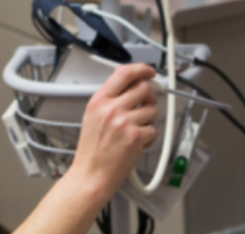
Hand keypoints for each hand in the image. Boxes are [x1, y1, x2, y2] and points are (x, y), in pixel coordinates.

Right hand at [68, 63, 158, 200]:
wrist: (90, 175)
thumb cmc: (91, 150)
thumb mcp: (92, 116)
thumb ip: (109, 96)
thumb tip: (124, 78)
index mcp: (99, 101)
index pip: (124, 73)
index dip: (141, 69)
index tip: (149, 71)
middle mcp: (111, 109)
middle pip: (143, 88)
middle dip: (149, 96)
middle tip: (145, 104)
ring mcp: (124, 123)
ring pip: (152, 109)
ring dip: (149, 118)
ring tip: (136, 129)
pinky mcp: (136, 137)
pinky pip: (154, 129)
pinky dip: (150, 136)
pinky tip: (138, 142)